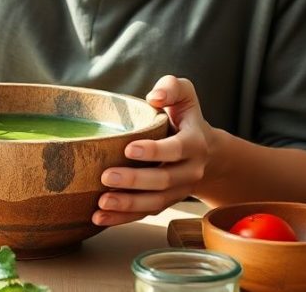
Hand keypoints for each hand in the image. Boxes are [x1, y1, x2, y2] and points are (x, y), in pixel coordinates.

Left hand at [92, 75, 216, 226]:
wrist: (205, 150)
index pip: (176, 149)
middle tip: (106, 176)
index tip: (129, 149)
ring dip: (127, 206)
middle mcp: (190, 170)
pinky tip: (100, 218)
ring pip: (154, 202)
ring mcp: (179, 190)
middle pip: (163, 180)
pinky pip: (145, 213)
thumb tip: (155, 97)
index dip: (154, 151)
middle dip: (134, 181)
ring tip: (101, 203)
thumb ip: (172, 87)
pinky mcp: (166, 202)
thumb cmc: (184, 117)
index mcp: (195, 143)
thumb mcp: (184, 94)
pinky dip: (123, 218)